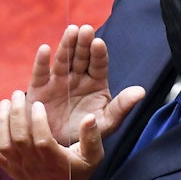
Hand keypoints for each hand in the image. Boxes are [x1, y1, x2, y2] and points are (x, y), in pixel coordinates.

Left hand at [0, 90, 101, 179]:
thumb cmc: (78, 173)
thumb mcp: (92, 157)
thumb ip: (92, 137)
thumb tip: (89, 117)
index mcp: (54, 160)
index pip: (41, 140)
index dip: (38, 121)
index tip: (38, 104)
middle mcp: (33, 164)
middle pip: (18, 139)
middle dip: (16, 114)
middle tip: (17, 94)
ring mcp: (17, 166)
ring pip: (3, 143)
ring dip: (1, 121)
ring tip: (5, 101)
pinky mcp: (6, 167)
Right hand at [28, 25, 144, 143]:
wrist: (60, 150)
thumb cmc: (87, 134)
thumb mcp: (107, 122)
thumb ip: (122, 106)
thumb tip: (141, 91)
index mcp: (95, 82)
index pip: (98, 64)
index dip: (98, 53)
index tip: (99, 43)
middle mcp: (77, 77)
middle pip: (81, 57)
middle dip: (83, 43)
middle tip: (85, 30)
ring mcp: (57, 81)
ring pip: (62, 60)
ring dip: (66, 45)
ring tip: (71, 31)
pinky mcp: (39, 88)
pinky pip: (40, 73)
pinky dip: (41, 61)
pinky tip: (45, 49)